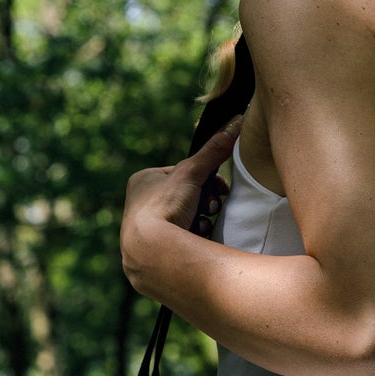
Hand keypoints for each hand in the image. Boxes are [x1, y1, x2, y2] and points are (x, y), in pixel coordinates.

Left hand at [122, 118, 239, 283]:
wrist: (152, 251)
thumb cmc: (164, 206)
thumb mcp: (192, 172)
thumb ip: (212, 152)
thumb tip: (235, 125)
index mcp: (143, 181)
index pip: (182, 174)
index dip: (205, 180)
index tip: (221, 189)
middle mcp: (139, 204)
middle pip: (186, 197)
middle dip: (204, 202)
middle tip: (212, 207)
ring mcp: (146, 229)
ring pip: (185, 218)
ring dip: (201, 219)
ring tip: (203, 223)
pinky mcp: (154, 250)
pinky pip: (181, 238)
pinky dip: (193, 236)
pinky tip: (196, 238)